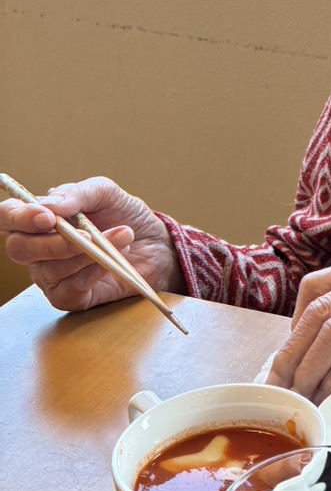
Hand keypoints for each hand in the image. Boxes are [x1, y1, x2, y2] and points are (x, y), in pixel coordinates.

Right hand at [0, 176, 182, 312]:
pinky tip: (112, 260)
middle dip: (53, 242)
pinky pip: (68, 288)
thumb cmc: (124, 216)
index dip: (18, 217)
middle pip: (19, 249)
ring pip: (48, 270)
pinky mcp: (69, 297)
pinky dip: (92, 272)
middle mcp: (37, 249)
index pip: (7, 217)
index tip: (47, 217)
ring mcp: (50, 275)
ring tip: (122, 236)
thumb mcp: (106, 193)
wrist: (155, 243)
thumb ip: (79, 193)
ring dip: (87, 253)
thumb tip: (51, 204)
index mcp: (37, 219)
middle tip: (87, 233)